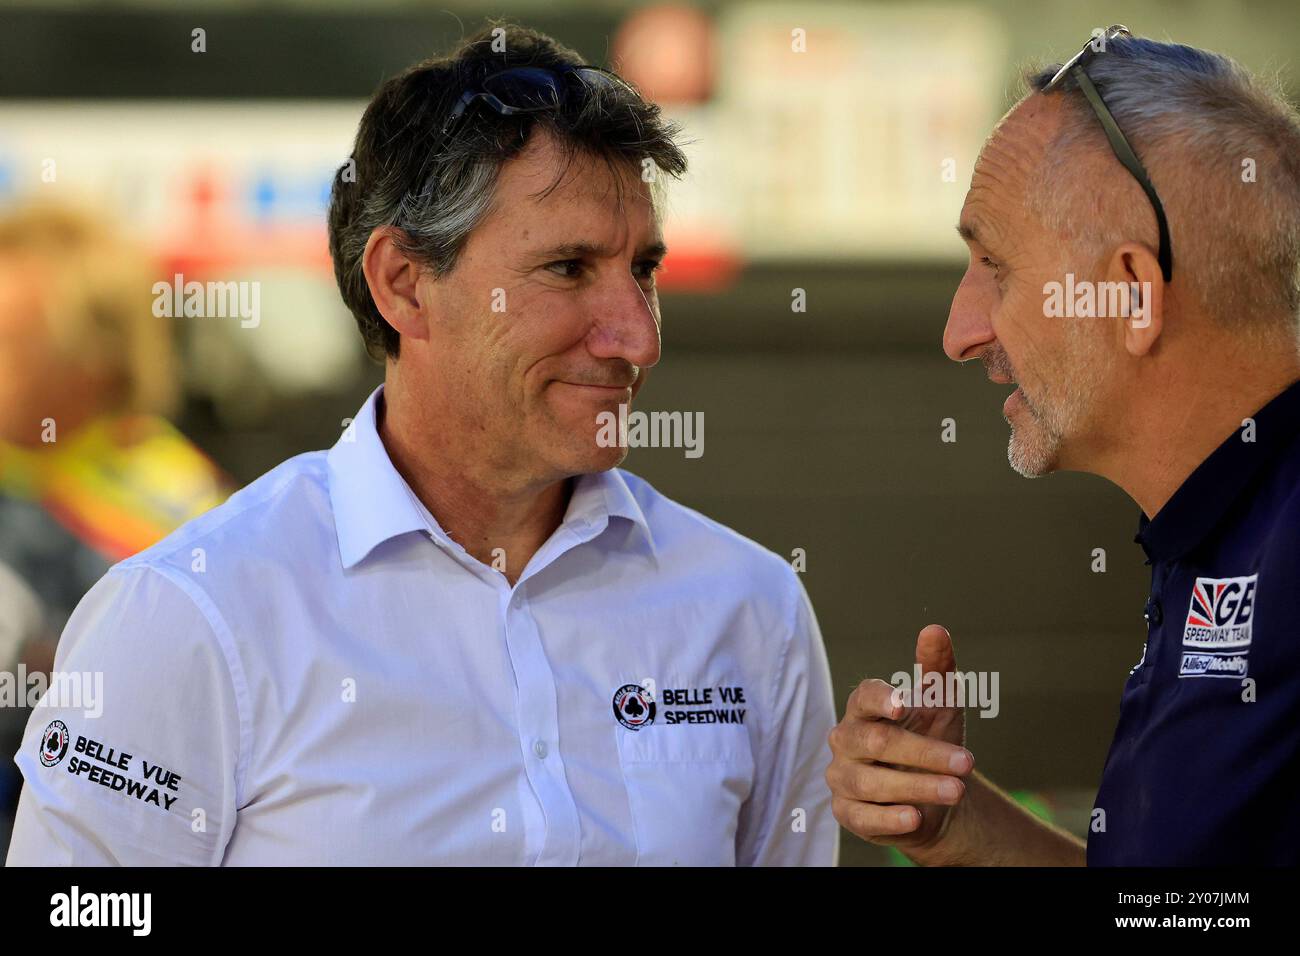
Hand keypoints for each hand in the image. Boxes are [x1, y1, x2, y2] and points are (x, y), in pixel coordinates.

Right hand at [826, 624, 973, 855]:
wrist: (935, 798)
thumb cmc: (931, 740)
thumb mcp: (941, 707)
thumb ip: (937, 669)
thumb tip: (935, 630)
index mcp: (864, 709)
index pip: (863, 697)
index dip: (880, 699)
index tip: (903, 705)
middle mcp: (846, 740)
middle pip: (876, 742)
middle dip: (923, 753)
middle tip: (967, 762)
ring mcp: (842, 777)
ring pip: (869, 782)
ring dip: (916, 787)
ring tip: (956, 791)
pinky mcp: (847, 812)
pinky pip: (861, 816)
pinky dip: (888, 819)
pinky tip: (914, 818)